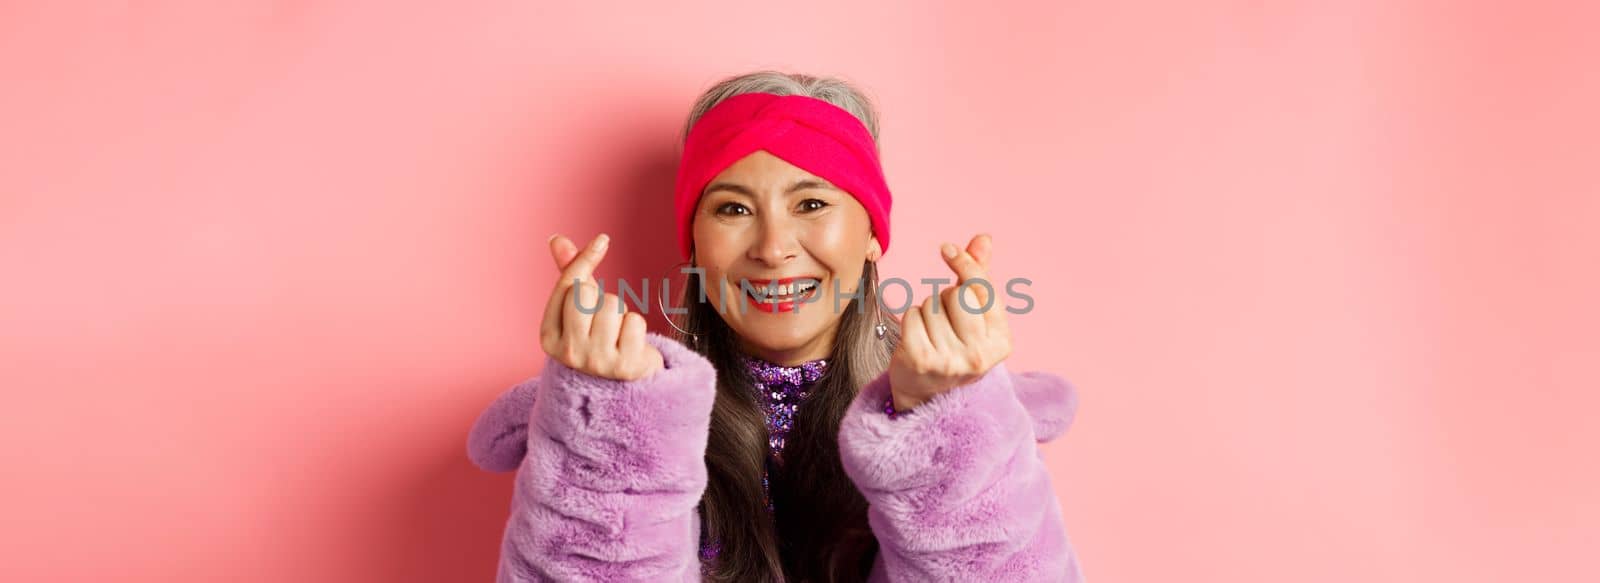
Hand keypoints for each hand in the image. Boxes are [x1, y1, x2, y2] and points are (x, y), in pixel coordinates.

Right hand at [540, 233, 663, 380]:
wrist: (622, 381)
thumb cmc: (597, 337)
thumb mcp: (577, 307)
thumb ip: (569, 273)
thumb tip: (556, 239)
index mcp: (548, 337)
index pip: (567, 285)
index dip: (585, 260)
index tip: (603, 239)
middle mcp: (568, 353)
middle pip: (587, 293)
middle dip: (601, 297)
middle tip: (603, 318)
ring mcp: (596, 362)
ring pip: (613, 305)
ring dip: (620, 313)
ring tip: (616, 332)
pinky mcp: (624, 367)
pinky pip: (635, 321)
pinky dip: (636, 326)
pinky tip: (630, 342)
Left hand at [888, 234, 1011, 410]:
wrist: (926, 395)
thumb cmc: (953, 345)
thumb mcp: (974, 316)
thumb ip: (979, 277)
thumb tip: (984, 238)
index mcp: (1002, 342)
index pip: (982, 289)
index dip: (964, 264)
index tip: (947, 249)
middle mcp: (981, 355)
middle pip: (957, 294)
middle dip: (946, 298)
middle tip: (945, 321)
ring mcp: (951, 361)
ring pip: (931, 304)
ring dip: (927, 312)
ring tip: (932, 335)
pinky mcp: (921, 361)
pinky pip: (912, 316)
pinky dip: (910, 321)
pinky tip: (916, 340)